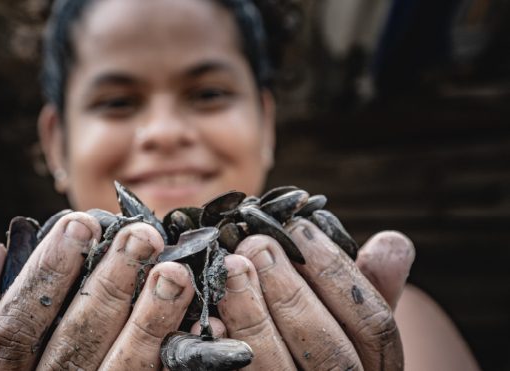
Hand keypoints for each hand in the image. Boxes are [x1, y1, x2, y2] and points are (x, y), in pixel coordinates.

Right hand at [0, 212, 196, 369]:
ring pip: (122, 369)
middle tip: (143, 235)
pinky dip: (179, 353)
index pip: (14, 326)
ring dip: (151, 318)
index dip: (47, 272)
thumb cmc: (9, 364)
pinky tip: (204, 323)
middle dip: (111, 284)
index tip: (81, 222)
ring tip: (176, 271)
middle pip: (75, 343)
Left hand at [215, 217, 414, 369]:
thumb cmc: (323, 347)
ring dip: (252, 314)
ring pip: (277, 369)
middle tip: (257, 244)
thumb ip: (370, 288)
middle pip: (328, 351)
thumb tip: (393, 241)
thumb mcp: (353, 325)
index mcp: (376, 368)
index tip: (300, 228)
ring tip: (231, 267)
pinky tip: (208, 319)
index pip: (374, 323)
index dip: (337, 272)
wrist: (287, 369)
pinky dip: (222, 350)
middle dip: (289, 291)